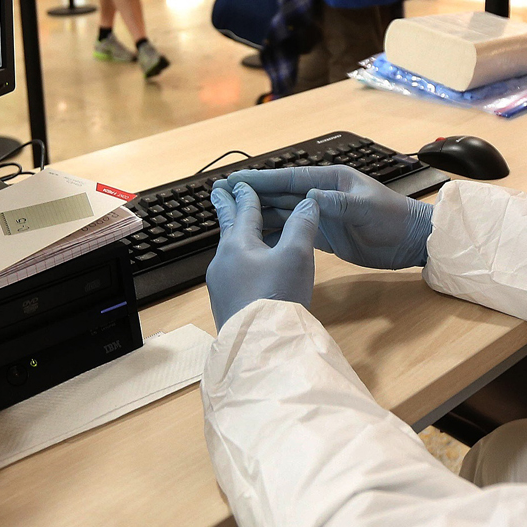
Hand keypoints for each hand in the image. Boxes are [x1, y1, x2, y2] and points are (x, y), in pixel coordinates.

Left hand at [206, 182, 319, 327]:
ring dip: (236, 234)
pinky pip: (232, 271)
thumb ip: (302, 225)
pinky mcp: (226, 303)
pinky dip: (241, 258)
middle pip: (228, 227)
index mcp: (237, 244)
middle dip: (227, 208)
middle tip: (217, 191)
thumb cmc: (277, 296)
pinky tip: (250, 267)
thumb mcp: (297, 255)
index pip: (244, 210)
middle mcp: (222, 261)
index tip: (239, 181)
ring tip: (239, 227)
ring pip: (230, 251)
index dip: (247, 194)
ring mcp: (220, 284)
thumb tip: (309, 201)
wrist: (260, 346)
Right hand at [224, 166, 433, 269]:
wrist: (411, 242)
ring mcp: (322, 214)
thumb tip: (308, 196)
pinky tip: (256, 237)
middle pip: (280, 192)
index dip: (262, 178)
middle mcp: (322, 194)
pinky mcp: (324, 235)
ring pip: (283, 212)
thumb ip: (337, 203)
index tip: (236, 178)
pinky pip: (293, 230)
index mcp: (331, 180)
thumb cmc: (394, 219)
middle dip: (252, 192)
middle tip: (221, 192)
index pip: (290, 178)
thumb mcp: (366, 208)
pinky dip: (275, 232)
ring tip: (231, 214)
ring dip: (259, 212)